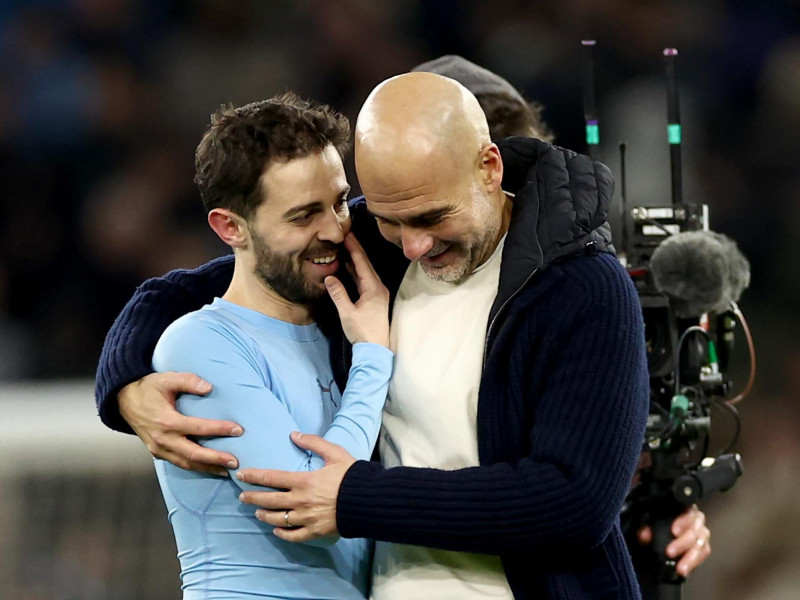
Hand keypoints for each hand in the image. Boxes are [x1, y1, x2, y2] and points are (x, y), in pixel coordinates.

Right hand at [118, 372, 242, 475]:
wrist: (124, 400)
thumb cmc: (148, 388)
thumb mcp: (167, 379)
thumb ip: (188, 381)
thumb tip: (209, 388)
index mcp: (166, 421)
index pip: (197, 428)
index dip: (218, 429)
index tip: (238, 430)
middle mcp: (162, 439)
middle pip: (193, 453)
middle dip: (215, 458)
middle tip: (235, 461)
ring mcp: (158, 449)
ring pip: (186, 463)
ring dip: (208, 468)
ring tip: (228, 470)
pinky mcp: (157, 453)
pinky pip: (179, 463)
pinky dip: (196, 467)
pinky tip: (211, 468)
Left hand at [237, 432, 355, 541]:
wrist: (368, 500)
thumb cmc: (352, 475)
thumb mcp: (334, 453)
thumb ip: (313, 442)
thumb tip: (294, 434)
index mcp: (304, 481)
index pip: (272, 478)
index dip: (254, 476)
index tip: (241, 475)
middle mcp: (301, 501)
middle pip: (270, 500)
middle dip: (253, 498)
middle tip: (242, 497)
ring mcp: (307, 518)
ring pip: (278, 519)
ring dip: (264, 515)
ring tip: (257, 513)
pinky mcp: (315, 531)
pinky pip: (293, 535)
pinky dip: (282, 534)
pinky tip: (276, 530)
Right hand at [325, 232, 389, 346]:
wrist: (376, 349)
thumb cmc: (363, 332)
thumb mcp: (347, 313)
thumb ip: (338, 294)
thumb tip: (329, 277)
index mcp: (373, 288)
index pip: (362, 262)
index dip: (354, 247)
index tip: (347, 234)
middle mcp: (378, 287)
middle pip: (365, 263)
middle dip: (355, 249)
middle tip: (346, 235)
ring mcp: (377, 292)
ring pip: (365, 271)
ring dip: (355, 259)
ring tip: (346, 247)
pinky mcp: (374, 298)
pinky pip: (364, 279)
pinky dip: (356, 270)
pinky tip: (349, 266)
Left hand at [638, 505, 710, 576]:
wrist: (658, 536)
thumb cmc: (654, 524)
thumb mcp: (646, 523)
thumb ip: (644, 527)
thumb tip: (645, 535)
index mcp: (682, 508)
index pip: (687, 512)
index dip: (683, 521)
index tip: (674, 531)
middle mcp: (695, 520)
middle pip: (695, 530)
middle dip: (682, 543)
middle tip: (670, 552)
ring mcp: (701, 534)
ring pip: (701, 545)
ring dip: (690, 558)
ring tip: (680, 568)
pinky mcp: (703, 547)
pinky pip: (703, 554)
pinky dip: (694, 562)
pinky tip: (685, 570)